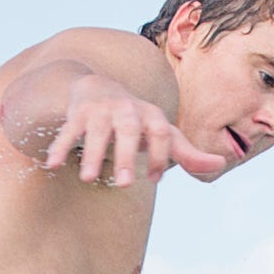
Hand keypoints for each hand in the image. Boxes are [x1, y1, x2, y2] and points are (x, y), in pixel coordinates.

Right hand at [42, 75, 226, 184]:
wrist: (98, 87)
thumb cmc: (137, 120)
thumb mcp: (161, 132)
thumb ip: (187, 152)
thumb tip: (221, 164)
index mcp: (150, 115)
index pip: (161, 132)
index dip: (160, 155)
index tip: (154, 179)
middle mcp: (127, 109)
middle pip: (129, 129)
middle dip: (127, 155)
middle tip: (125, 186)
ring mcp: (101, 110)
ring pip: (97, 131)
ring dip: (93, 154)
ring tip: (88, 179)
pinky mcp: (78, 113)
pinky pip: (68, 130)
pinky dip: (61, 146)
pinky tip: (52, 164)